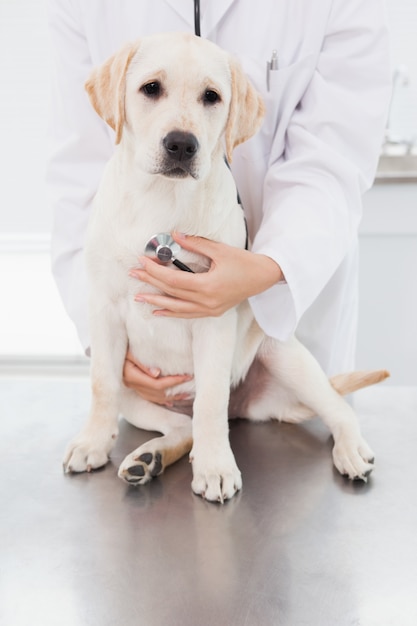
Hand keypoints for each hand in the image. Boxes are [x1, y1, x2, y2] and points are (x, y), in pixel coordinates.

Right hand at [123, 350, 192, 405]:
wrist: (107, 354)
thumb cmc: (118, 348)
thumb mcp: (129, 352)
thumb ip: (142, 362)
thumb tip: (157, 373)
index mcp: (132, 376)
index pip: (157, 384)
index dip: (173, 382)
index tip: (186, 376)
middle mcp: (133, 385)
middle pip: (158, 393)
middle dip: (176, 390)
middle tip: (190, 384)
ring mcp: (133, 388)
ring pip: (155, 398)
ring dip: (171, 398)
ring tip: (185, 395)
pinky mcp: (134, 387)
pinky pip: (150, 397)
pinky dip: (161, 400)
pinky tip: (170, 403)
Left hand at [129, 232, 282, 317]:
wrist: (263, 277)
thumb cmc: (243, 262)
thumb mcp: (220, 250)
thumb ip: (196, 244)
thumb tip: (175, 235)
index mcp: (208, 286)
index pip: (173, 280)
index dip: (156, 272)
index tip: (143, 262)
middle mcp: (207, 301)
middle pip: (171, 293)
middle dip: (151, 283)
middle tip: (133, 274)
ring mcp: (209, 309)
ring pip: (177, 307)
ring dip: (156, 302)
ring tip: (138, 298)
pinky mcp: (212, 311)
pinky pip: (187, 314)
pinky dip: (172, 312)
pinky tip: (158, 311)